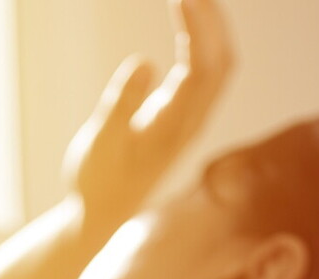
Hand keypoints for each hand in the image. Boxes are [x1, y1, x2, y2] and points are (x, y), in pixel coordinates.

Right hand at [62, 0, 234, 231]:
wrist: (102, 217)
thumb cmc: (97, 182)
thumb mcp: (100, 144)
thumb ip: (121, 104)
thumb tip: (144, 62)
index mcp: (173, 128)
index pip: (201, 69)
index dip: (198, 29)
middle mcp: (191, 123)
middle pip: (221, 62)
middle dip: (213, 18)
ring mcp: (191, 120)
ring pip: (219, 66)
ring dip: (212, 27)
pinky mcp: (183, 117)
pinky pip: (207, 72)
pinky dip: (203, 41)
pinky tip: (189, 20)